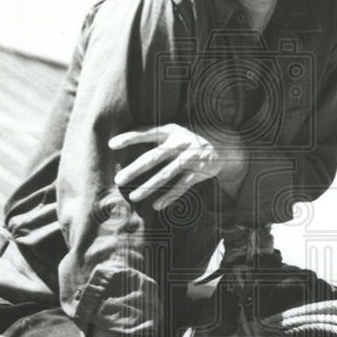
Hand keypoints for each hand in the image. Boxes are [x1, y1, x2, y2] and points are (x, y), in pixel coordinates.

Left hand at [110, 124, 246, 209]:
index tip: (112, 144)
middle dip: (136, 168)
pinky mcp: (199, 172)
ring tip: (134, 197)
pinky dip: (170, 196)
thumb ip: (154, 135)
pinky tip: (157, 206)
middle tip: (118, 179)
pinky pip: (182, 186)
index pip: (147, 132)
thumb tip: (121, 144)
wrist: (224, 145)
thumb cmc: (189, 139)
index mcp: (171, 131)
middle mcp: (180, 144)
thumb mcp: (175, 131)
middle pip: (154, 156)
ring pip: (167, 174)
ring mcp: (190, 159)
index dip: (130, 137)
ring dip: (150, 186)